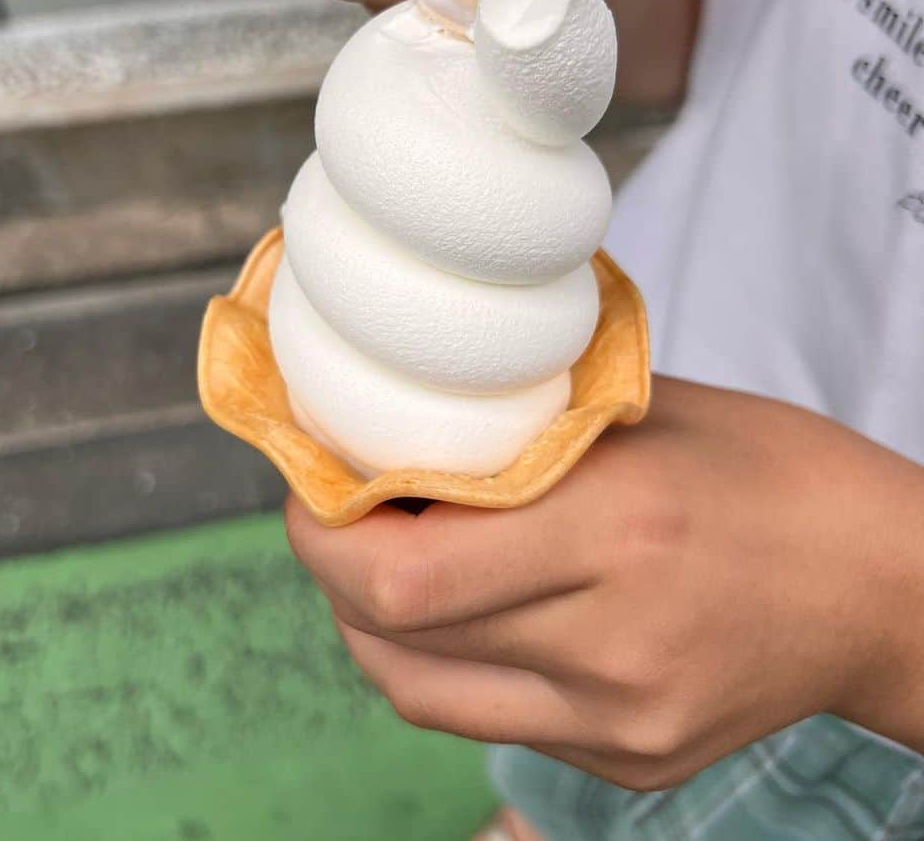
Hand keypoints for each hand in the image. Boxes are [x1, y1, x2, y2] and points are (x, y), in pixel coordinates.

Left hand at [285, 377, 923, 788]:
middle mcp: (611, 644)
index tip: (313, 484)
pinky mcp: (629, 765)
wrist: (883, 584)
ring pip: (417, 692)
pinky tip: (456, 612)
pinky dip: (437, 663)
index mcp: (617, 530)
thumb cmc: (768, 472)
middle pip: (393, 635)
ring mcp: (619, 722)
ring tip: (380, 562)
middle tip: (333, 512)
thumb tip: (403, 428)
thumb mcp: (642, 415)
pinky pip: (483, 720)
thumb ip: (519, 430)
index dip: (323, 532)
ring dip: (369, 623)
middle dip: (330, 569)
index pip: (403, 573)